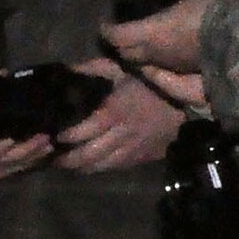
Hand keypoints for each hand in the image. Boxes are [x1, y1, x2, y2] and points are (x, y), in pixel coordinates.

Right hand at [0, 85, 53, 182]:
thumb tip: (3, 75)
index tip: (16, 136)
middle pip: (0, 164)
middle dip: (24, 152)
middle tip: (44, 137)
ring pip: (6, 171)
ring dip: (29, 160)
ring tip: (48, 145)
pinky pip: (6, 175)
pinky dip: (23, 166)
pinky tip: (38, 156)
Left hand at [55, 59, 183, 171]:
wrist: (187, 104)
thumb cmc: (152, 83)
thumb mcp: (122, 69)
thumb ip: (93, 69)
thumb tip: (68, 70)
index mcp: (114, 112)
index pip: (84, 131)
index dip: (67, 137)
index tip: (54, 136)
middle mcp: (121, 136)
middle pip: (89, 155)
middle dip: (68, 160)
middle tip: (52, 158)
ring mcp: (132, 150)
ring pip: (101, 166)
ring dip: (81, 168)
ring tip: (65, 166)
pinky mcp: (142, 159)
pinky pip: (116, 168)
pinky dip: (99, 169)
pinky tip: (89, 167)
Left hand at [101, 0, 222, 73]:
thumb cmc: (212, 12)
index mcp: (151, 32)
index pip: (118, 36)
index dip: (107, 30)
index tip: (104, 23)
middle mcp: (155, 53)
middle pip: (126, 53)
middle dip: (118, 44)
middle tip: (118, 33)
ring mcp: (169, 66)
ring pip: (141, 64)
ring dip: (134, 54)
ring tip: (136, 42)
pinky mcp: (183, 74)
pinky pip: (158, 69)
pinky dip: (150, 61)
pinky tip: (157, 53)